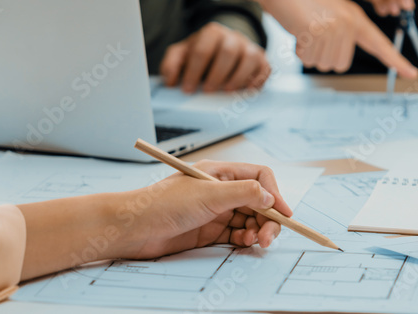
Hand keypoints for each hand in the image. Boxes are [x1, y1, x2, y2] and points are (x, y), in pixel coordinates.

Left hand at [18, 160, 293, 279]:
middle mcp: (220, 190)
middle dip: (268, 218)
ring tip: (256, 242)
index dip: (274, 194)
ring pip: (249, 220)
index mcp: (221, 173)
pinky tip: (244, 244)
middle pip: (258, 201)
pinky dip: (245, 239)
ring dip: (258, 230)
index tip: (283, 214)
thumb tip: (270, 197)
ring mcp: (215, 211)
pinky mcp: (209, 231)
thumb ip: (243, 193)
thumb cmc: (163, 204)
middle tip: (269, 237)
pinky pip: (237, 234)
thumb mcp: (208, 195)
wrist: (133, 228)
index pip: (259, 177)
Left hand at [160, 22, 269, 93]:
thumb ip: (171, 64)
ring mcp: (249, 47)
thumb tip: (170, 81)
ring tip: (227, 92)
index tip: (188, 89)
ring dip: (238, 77)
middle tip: (208, 92)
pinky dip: (257, 81)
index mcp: (211, 33)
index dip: (194, 72)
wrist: (224, 46)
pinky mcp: (262, 59)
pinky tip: (246, 91)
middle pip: (227, 52)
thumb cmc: (202, 53)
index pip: (202, 50)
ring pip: (249, 58)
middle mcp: (233, 36)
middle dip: (217, 74)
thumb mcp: (182, 54)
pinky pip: (264, 68)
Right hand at [239, 0, 417, 76]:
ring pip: (323, 63)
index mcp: (355, 18)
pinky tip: (297, 29)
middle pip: (340, 64)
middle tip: (312, 32)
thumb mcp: (329, 12)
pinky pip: (307, 58)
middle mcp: (348, 23)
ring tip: (304, 29)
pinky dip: (299, 49)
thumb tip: (338, 60)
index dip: (396, 60)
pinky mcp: (316, 32)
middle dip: (322, 55)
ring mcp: (334, 27)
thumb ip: (341, 32)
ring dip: (309, 52)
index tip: (412, 73)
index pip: (379, 43)